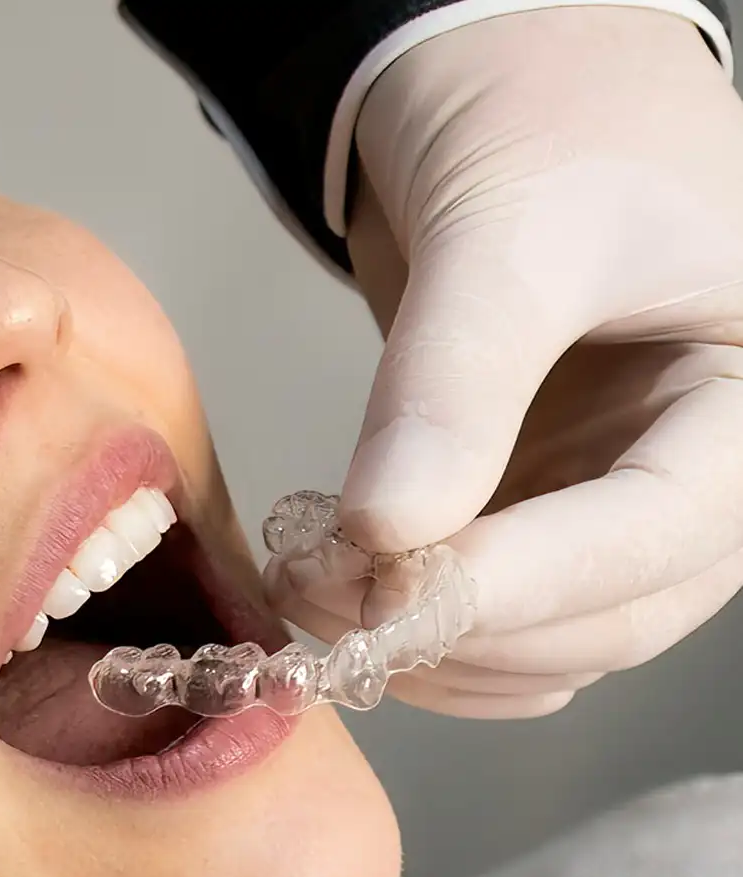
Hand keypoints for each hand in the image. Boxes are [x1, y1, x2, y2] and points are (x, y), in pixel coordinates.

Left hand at [275, 7, 742, 717]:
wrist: (511, 88)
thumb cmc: (549, 120)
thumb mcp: (510, 228)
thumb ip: (453, 381)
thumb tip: (386, 534)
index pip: (661, 529)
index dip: (528, 582)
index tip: (397, 593)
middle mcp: (700, 473)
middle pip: (611, 615)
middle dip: (464, 627)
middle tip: (328, 596)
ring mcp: (616, 506)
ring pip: (552, 645)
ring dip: (432, 651)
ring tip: (313, 590)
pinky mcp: (541, 520)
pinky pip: (504, 630)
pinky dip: (427, 643)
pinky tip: (346, 602)